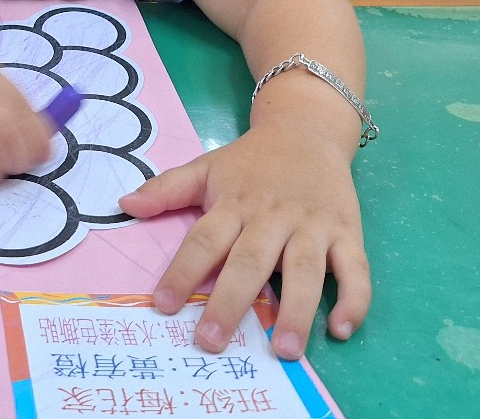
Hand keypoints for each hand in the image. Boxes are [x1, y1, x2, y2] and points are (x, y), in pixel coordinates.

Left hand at [118, 123, 369, 359]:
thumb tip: (125, 205)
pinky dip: (354, 299)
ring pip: (305, 270)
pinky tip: (341, 329)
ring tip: (285, 350)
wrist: (307, 128)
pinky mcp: (347, 232)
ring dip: (296, 310)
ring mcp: (313, 226)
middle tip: (212, 341)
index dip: (182, 271)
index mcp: (234, 203)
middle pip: (250, 262)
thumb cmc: (251, 160)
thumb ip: (167, 188)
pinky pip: (355, 269)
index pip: (204, 240)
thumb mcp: (206, 166)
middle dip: (230, 302)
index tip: (163, 305)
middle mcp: (272, 217)